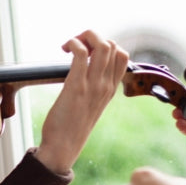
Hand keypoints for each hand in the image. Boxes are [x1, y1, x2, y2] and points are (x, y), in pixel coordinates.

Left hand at [34, 29, 128, 173]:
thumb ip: (93, 89)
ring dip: (84, 37)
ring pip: (102, 45)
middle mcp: (105, 85)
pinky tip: (65, 49)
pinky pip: (81, 53)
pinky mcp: (76, 86)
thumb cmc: (71, 127)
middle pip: (112, 45)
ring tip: (70, 46)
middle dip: (93, 37)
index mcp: (110, 89)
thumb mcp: (90, 106)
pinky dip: (73, 43)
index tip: (88, 52)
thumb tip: (84, 74)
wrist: (62, 148)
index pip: (123, 56)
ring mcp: (93, 85)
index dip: (106, 45)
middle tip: (75, 47)